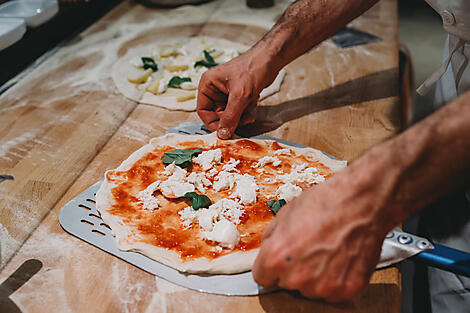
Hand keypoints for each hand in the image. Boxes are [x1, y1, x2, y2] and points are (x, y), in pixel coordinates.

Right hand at [197, 47, 278, 138]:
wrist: (271, 59)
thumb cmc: (252, 69)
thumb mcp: (240, 96)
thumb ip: (230, 117)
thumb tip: (222, 135)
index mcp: (208, 85)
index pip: (203, 111)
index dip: (213, 123)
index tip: (225, 132)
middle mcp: (214, 89)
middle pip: (217, 115)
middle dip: (231, 119)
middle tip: (244, 120)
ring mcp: (226, 92)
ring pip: (229, 114)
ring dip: (240, 116)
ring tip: (250, 108)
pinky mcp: (237, 95)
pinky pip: (238, 110)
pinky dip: (246, 110)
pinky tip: (253, 101)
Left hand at [252, 167, 390, 301]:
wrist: (362, 201)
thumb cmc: (327, 202)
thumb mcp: (286, 213)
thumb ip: (272, 238)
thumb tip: (269, 249)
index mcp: (276, 257)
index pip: (262, 277)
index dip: (271, 266)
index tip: (279, 261)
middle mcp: (297, 276)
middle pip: (286, 283)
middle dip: (293, 268)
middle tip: (308, 247)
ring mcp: (323, 286)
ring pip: (310, 289)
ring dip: (314, 276)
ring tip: (326, 250)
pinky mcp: (346, 289)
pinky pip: (333, 292)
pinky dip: (336, 279)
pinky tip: (339, 258)